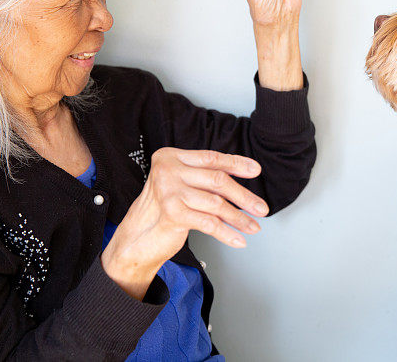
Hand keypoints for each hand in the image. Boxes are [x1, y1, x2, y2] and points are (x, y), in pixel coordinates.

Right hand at [101, 148, 267, 299]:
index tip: (255, 170)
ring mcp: (169, 191)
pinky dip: (227, 233)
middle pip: (217, 180)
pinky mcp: (172, 213)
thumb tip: (243, 179)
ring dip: (239, 218)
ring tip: (253, 226)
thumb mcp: (181, 186)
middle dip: (244, 196)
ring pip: (216, 203)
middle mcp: (168, 170)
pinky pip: (209, 223)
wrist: (135, 239)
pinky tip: (238, 239)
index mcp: (170, 157)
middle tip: (261, 207)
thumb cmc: (161, 210)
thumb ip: (204, 178)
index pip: (211, 158)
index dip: (236, 164)